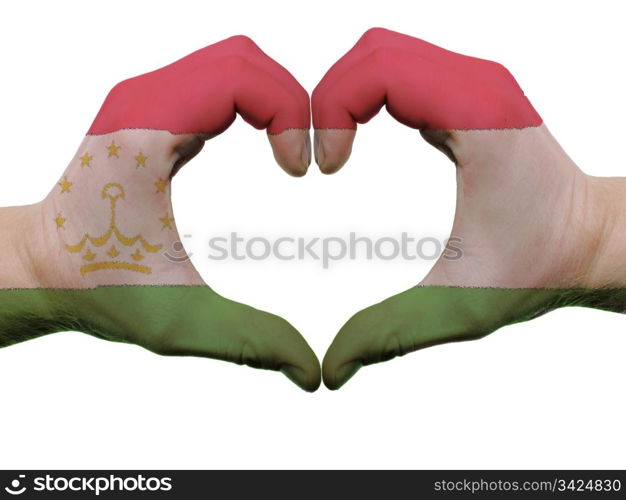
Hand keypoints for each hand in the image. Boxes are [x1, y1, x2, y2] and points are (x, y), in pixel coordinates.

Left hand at [0, 35, 320, 390]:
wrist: (45, 264)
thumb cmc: (97, 287)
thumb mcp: (180, 322)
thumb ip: (253, 343)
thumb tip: (315, 372)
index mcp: (146, 132)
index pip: (240, 78)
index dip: (291, 112)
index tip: (302, 170)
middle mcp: (143, 100)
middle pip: (243, 58)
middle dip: (292, 98)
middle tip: (305, 159)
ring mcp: (147, 99)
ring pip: (233, 61)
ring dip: (274, 98)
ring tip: (289, 152)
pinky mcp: (156, 109)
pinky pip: (218, 81)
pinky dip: (254, 103)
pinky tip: (265, 144)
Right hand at [313, 28, 625, 388]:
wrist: (587, 239)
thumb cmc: (537, 268)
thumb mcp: (458, 307)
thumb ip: (388, 334)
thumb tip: (328, 370)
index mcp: (478, 117)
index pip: (380, 70)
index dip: (331, 109)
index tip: (323, 168)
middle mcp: (477, 84)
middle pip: (374, 51)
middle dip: (328, 96)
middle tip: (318, 158)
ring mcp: (472, 83)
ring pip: (384, 53)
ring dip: (346, 94)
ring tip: (333, 152)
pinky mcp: (463, 94)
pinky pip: (400, 72)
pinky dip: (366, 97)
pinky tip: (357, 141)